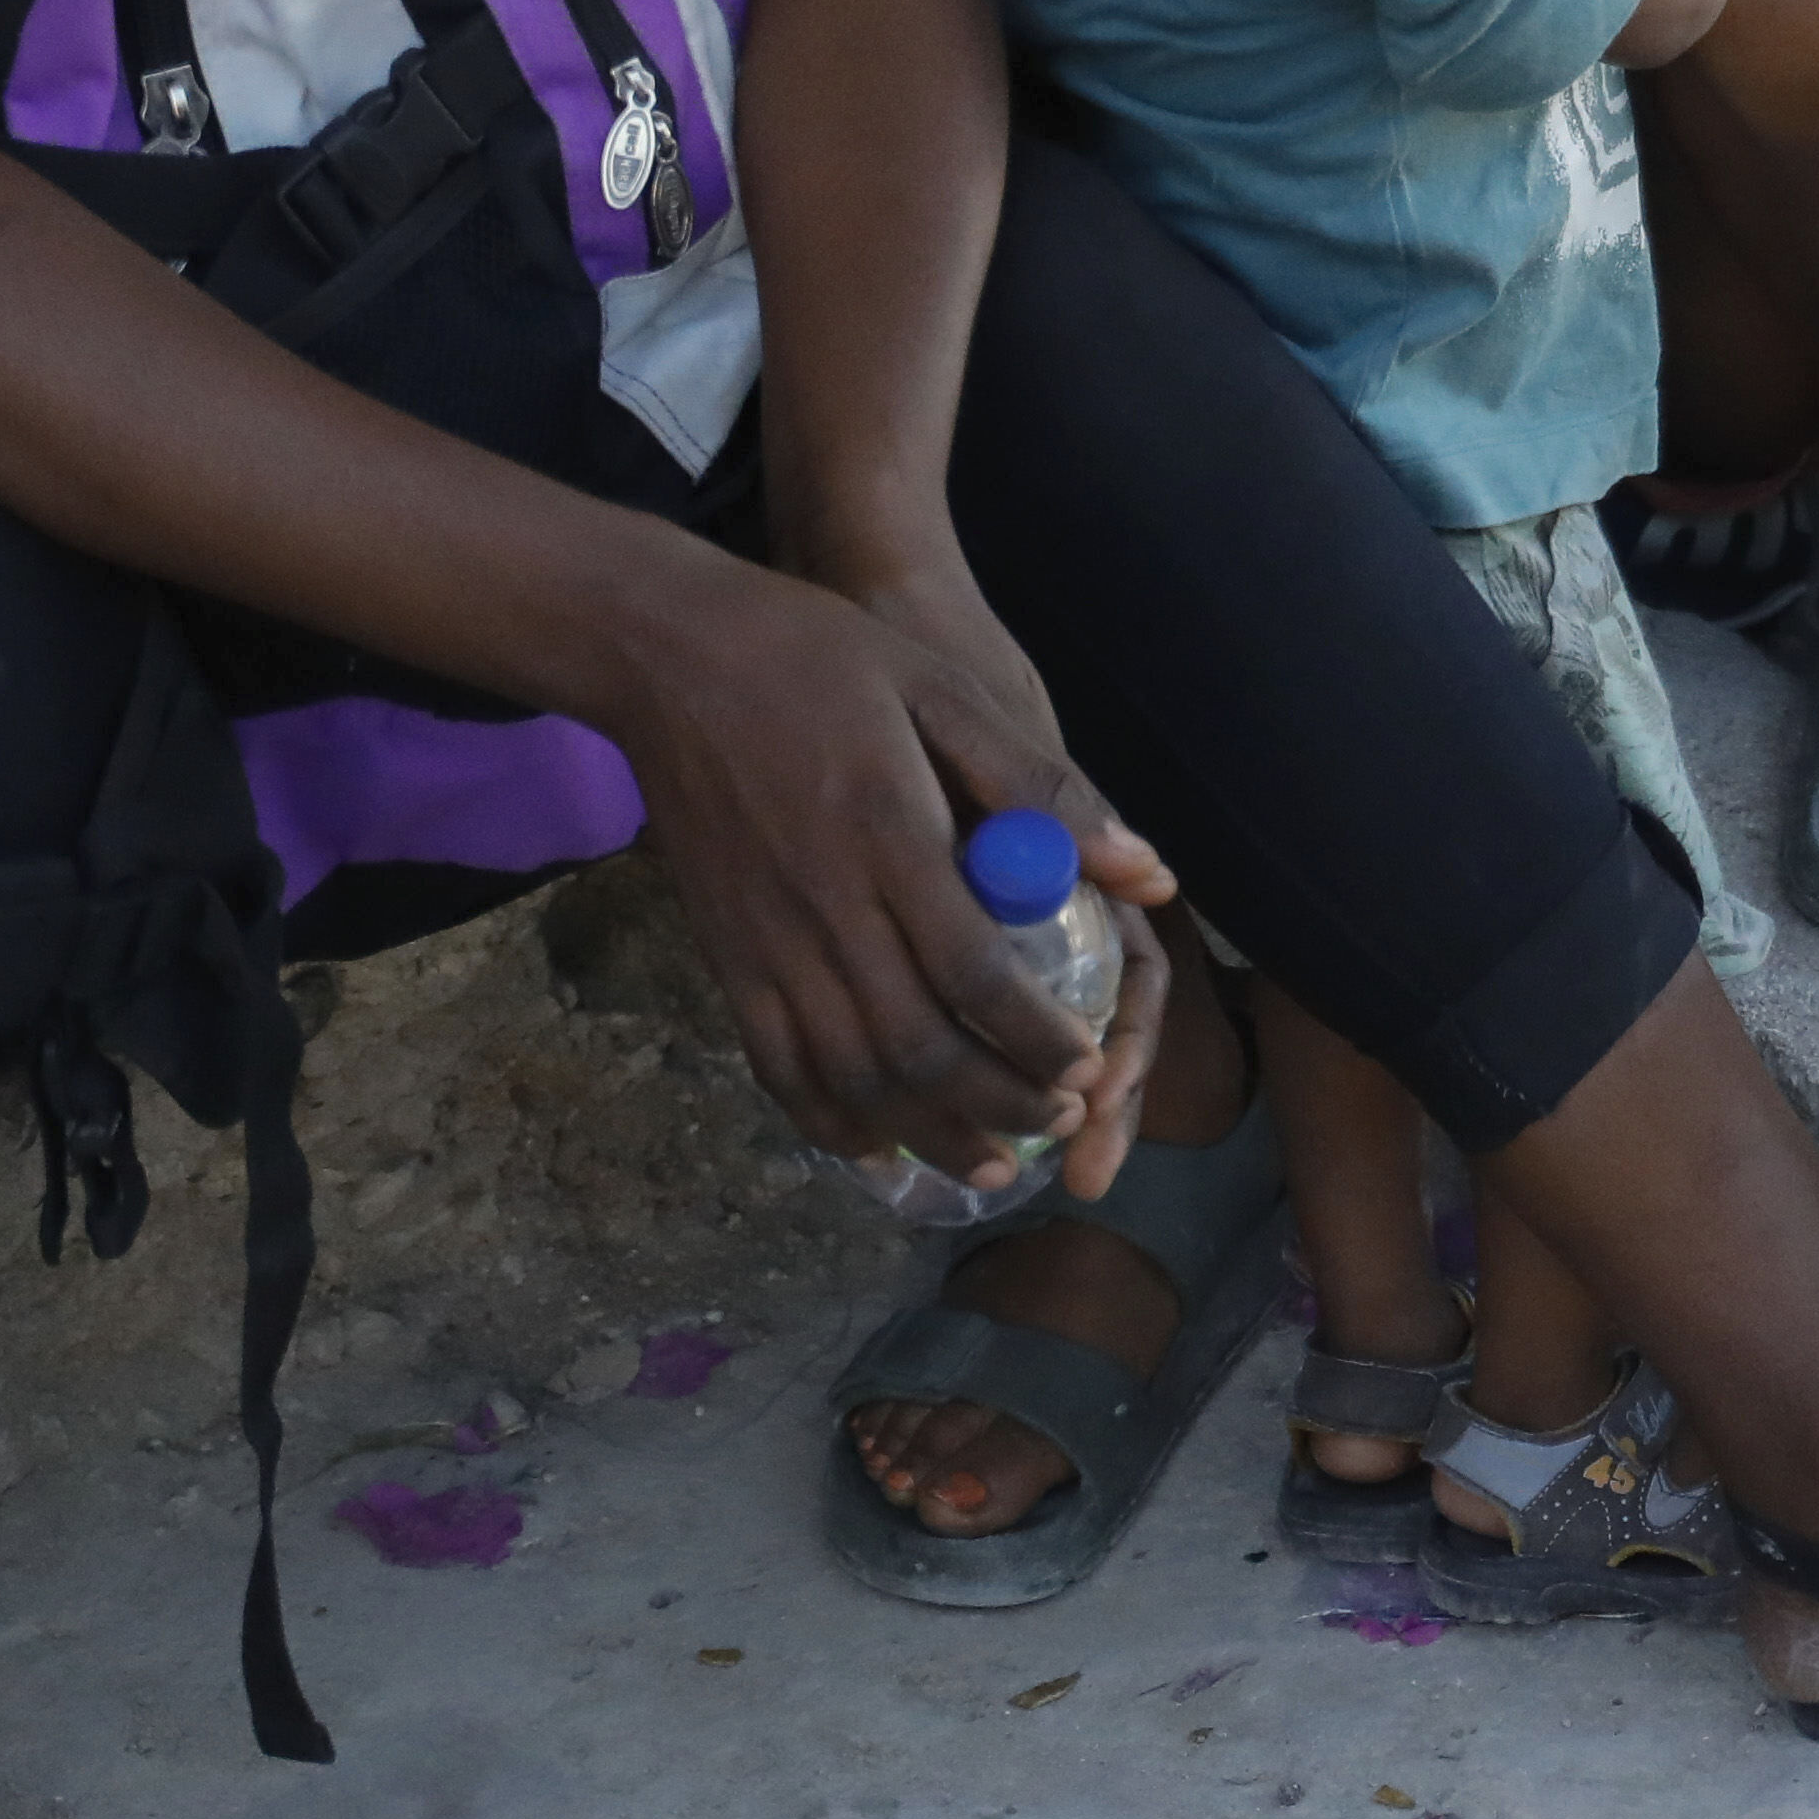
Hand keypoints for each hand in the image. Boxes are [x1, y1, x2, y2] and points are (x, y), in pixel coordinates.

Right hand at [599, 536, 1171, 1184]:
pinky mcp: (725, 956)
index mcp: (889, 836)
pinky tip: (876, 1150)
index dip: (1036, 1039)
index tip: (1090, 1071)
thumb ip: (1042, 783)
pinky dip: (828, 1119)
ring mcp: (765, 939)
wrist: (671, 656)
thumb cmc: (824, 659)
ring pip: (848, 1072)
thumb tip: (1148, 869)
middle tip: (1059, 1124)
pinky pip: (776, 1064)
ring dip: (923, 1132)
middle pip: (915, 1045)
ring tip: (988, 1163)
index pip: (975, 972)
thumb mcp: (945, 690)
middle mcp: (824, 905)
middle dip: (997, 1103)